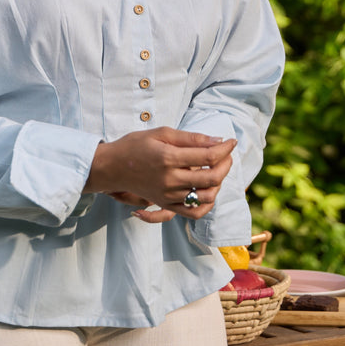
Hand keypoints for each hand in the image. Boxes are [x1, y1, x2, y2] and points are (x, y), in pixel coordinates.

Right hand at [86, 127, 235, 223]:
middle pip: (211, 178)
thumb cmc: (136, 145)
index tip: (231, 141)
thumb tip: (217, 140)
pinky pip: (194, 212)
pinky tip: (210, 190)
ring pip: (206, 197)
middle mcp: (170, 180)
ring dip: (219, 183)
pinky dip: (207, 204)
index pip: (207, 156)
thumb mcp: (162, 133)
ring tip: (218, 169)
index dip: (224, 148)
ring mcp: (168, 196)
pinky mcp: (166, 204)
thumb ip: (190, 138)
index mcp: (168, 158)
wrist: (113, 167)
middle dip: (226, 164)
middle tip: (227, 154)